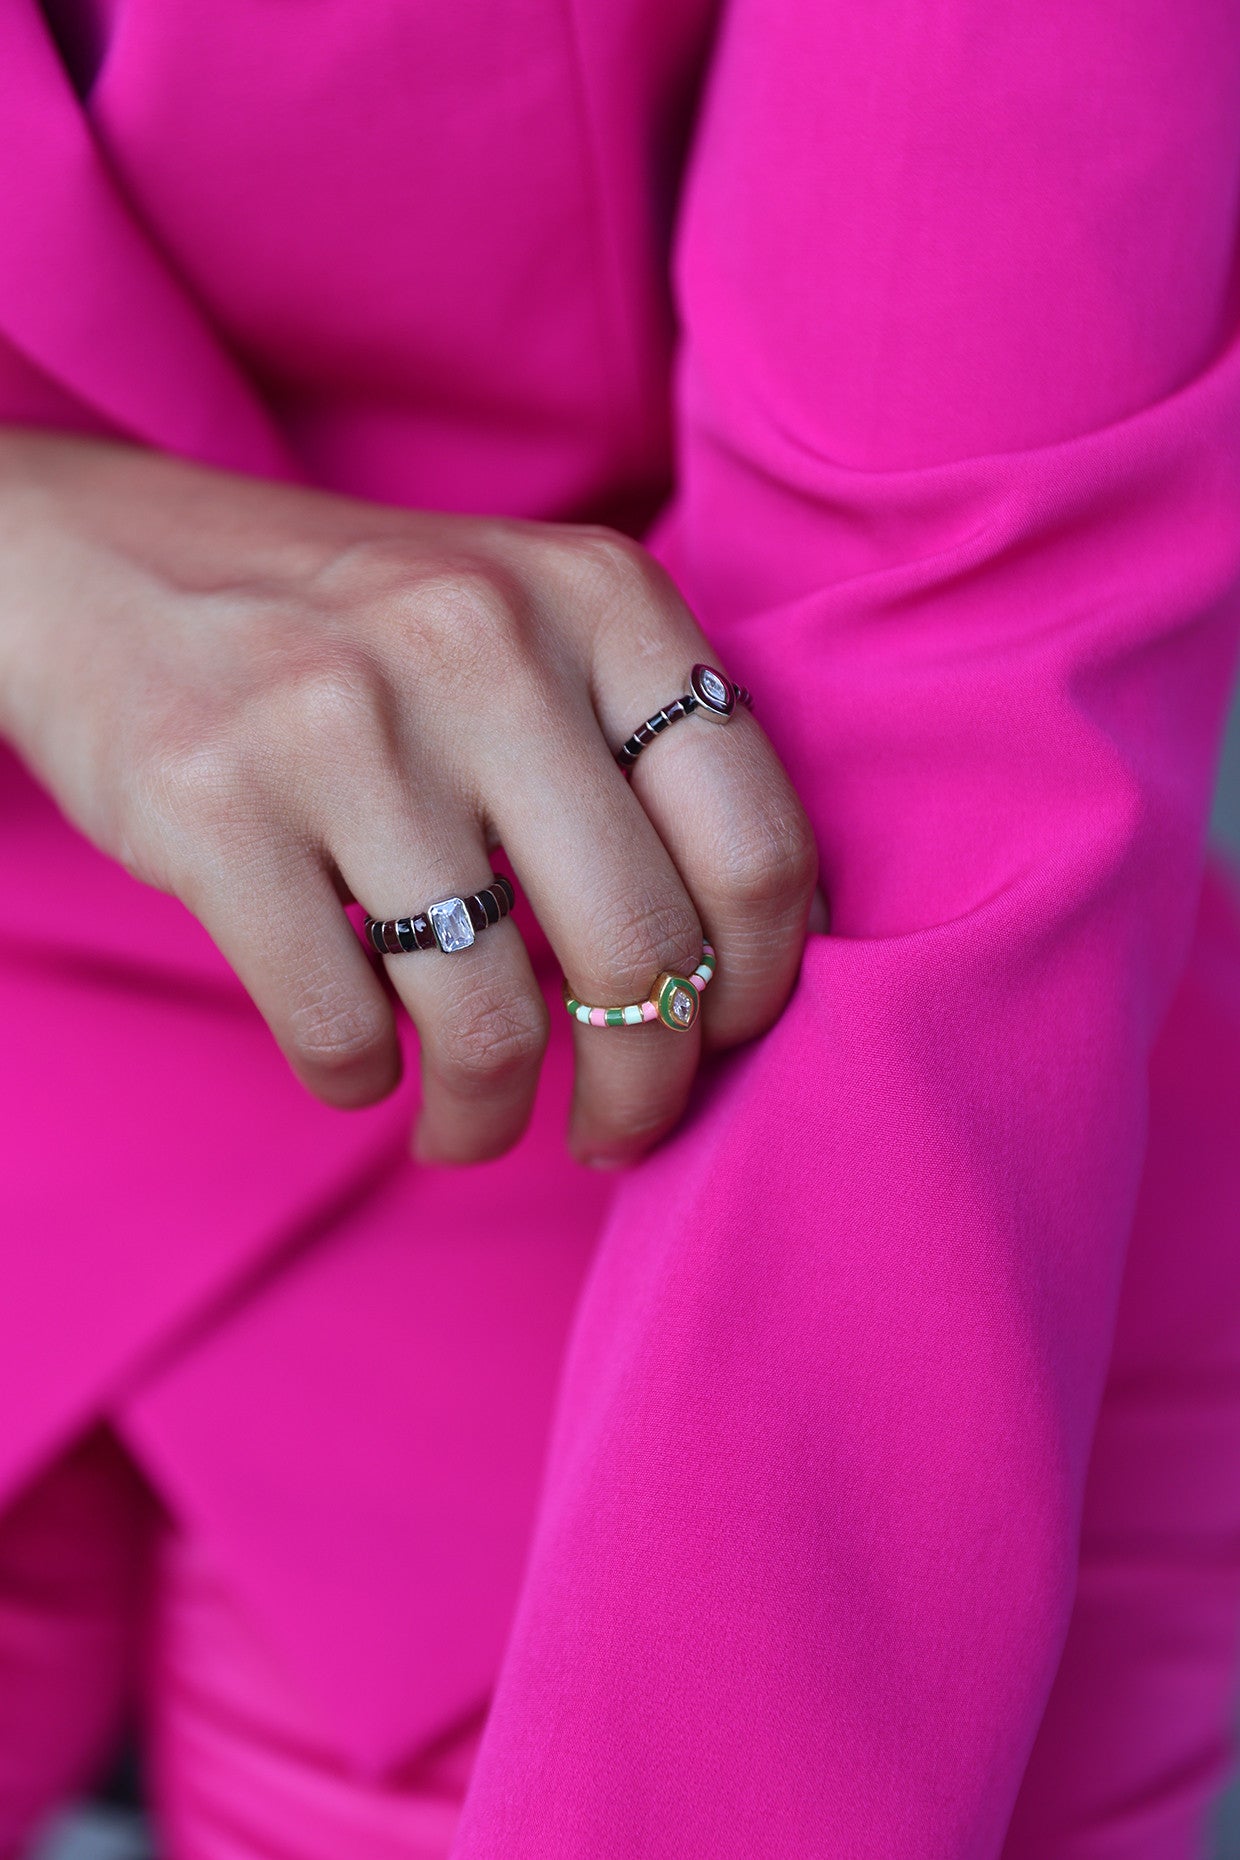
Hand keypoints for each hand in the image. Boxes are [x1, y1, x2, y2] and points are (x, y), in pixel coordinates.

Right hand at [0, 429, 817, 1165]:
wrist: (101, 563)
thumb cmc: (358, 633)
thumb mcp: (528, 620)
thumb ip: (642, 752)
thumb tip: (734, 978)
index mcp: (600, 596)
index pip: (756, 845)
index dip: (758, 985)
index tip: (718, 1037)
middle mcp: (484, 640)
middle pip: (641, 952)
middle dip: (643, 1089)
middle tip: (615, 1130)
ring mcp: (340, 721)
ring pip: (488, 1019)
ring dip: (490, 1118)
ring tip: (472, 1126)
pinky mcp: (214, 803)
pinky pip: (341, 1030)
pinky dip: (362, 1082)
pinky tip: (362, 1063)